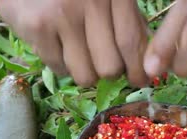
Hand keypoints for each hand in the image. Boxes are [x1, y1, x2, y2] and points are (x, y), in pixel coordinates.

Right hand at [0, 0, 148, 86]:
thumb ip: (129, 23)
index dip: (138, 69)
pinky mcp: (37, 26)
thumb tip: (149, 66)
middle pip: (110, 66)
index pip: (132, 42)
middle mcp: (92, 0)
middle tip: (101, 62)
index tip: (139, 82)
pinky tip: (56, 44)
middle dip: (108, 73)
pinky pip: (58, 69)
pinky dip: (60, 64)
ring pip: (85, 75)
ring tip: (78, 53)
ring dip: (84, 73)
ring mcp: (63, 13)